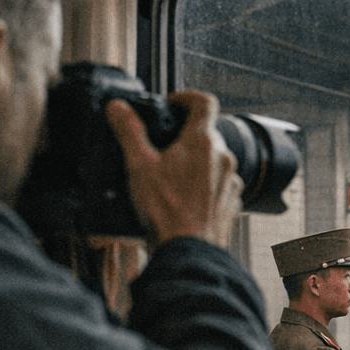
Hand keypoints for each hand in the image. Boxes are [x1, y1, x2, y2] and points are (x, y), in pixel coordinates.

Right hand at [107, 90, 242, 245]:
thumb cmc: (167, 211)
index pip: (204, 101)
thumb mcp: (139, 165)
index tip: (172, 104)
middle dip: (184, 136)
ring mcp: (230, 181)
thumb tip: (118, 108)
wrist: (190, 252)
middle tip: (161, 148)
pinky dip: (202, 185)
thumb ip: (129, 131)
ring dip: (194, 162)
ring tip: (169, 178)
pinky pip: (217, 184)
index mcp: (202, 141)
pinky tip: (183, 199)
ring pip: (213, 160)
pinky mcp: (231, 202)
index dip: (186, 97)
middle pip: (206, 133)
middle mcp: (223, 157)